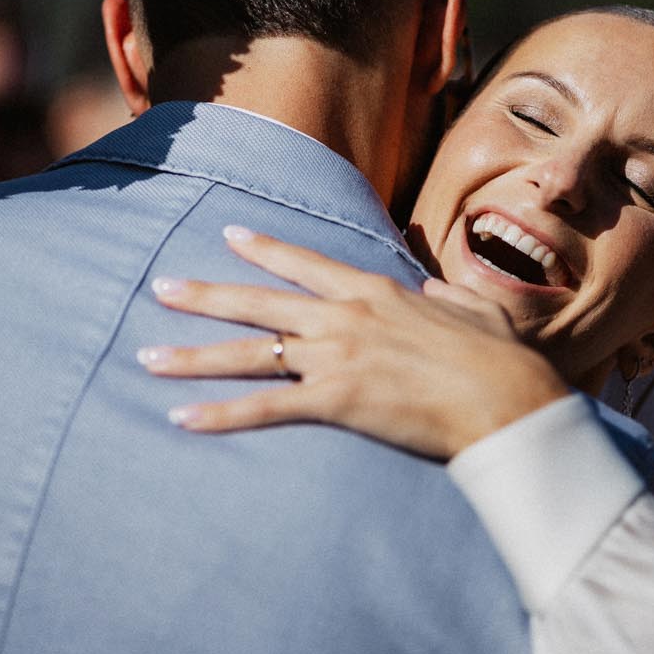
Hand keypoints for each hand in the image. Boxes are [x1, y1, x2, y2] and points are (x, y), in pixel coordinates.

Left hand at [139, 226, 570, 460]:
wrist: (507, 397)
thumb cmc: (500, 358)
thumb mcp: (471, 308)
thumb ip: (442, 295)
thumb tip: (429, 286)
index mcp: (374, 290)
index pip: (305, 263)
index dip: (264, 248)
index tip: (229, 234)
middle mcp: (344, 316)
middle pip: (258, 303)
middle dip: (204, 296)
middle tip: (161, 288)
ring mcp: (335, 356)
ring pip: (248, 353)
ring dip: (192, 356)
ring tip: (147, 356)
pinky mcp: (334, 400)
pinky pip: (264, 407)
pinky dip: (220, 414)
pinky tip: (182, 419)